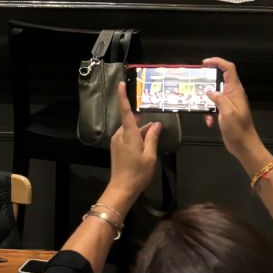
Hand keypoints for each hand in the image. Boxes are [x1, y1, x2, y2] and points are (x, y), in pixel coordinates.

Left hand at [108, 82, 159, 201]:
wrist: (122, 189)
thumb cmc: (138, 173)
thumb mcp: (150, 156)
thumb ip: (152, 138)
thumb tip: (156, 124)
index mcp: (128, 135)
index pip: (125, 111)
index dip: (123, 97)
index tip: (121, 84)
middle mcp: (120, 135)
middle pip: (132, 122)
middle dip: (143, 125)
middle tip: (156, 133)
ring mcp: (116, 141)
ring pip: (130, 130)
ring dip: (140, 134)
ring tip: (150, 148)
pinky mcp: (116, 147)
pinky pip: (127, 137)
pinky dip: (136, 139)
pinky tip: (143, 150)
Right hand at [204, 57, 263, 162]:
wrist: (244, 146)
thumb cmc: (239, 130)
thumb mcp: (227, 112)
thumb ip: (218, 98)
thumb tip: (210, 91)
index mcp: (235, 91)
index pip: (228, 69)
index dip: (217, 62)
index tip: (204, 63)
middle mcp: (232, 94)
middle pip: (219, 80)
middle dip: (207, 83)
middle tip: (196, 86)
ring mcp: (228, 103)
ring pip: (213, 95)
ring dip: (206, 102)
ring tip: (202, 109)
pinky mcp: (224, 112)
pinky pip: (213, 107)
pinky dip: (208, 113)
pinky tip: (209, 121)